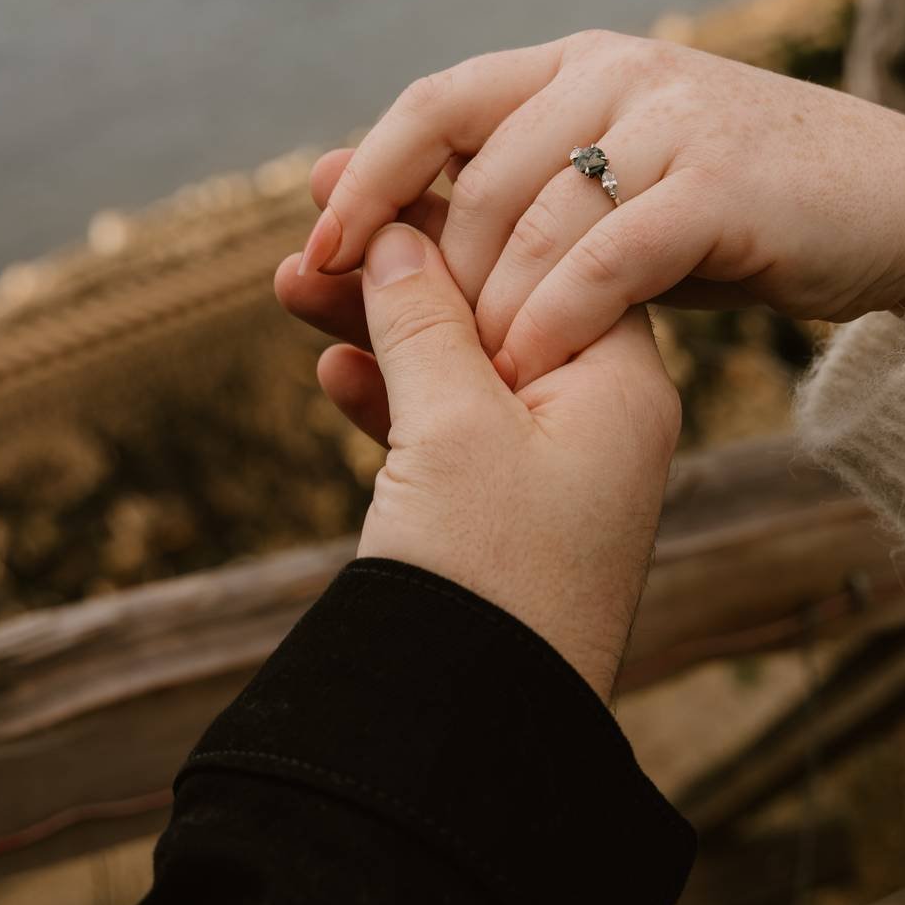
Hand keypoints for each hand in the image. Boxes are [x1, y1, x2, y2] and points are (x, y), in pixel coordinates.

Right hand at [275, 179, 679, 702]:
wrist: (478, 738)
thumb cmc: (490, 576)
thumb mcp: (452, 425)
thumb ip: (421, 315)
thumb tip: (391, 231)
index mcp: (616, 379)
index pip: (543, 248)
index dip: (457, 201)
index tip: (381, 165)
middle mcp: (592, 416)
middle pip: (491, 298)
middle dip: (399, 259)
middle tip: (318, 205)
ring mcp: (545, 469)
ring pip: (453, 364)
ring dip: (375, 324)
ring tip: (288, 281)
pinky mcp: (496, 516)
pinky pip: (440, 431)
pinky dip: (387, 397)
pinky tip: (331, 370)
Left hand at [296, 31, 904, 389]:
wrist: (899, 208)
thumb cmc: (740, 211)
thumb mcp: (617, 188)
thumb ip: (512, 192)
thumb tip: (370, 209)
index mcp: (577, 63)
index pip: (435, 102)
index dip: (365, 175)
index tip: (313, 253)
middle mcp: (617, 73)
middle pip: (476, 172)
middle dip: (424, 269)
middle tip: (399, 349)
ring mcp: (674, 120)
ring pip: (536, 218)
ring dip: (489, 310)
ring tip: (468, 382)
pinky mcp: (723, 186)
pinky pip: (610, 257)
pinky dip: (558, 319)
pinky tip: (532, 373)